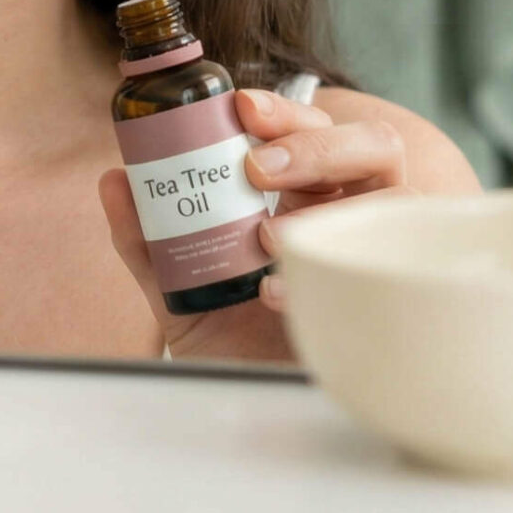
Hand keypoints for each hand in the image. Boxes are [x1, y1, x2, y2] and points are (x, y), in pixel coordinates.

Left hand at [98, 87, 414, 362]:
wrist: (249, 406)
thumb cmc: (226, 338)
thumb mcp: (175, 286)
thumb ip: (144, 237)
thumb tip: (114, 180)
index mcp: (302, 198)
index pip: (309, 131)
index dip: (284, 110)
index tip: (239, 106)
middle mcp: (348, 217)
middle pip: (370, 145)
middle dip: (314, 142)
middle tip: (254, 166)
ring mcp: (375, 255)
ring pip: (397, 197)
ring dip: (328, 207)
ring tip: (266, 237)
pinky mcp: (388, 303)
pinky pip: (382, 271)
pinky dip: (321, 275)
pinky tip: (274, 293)